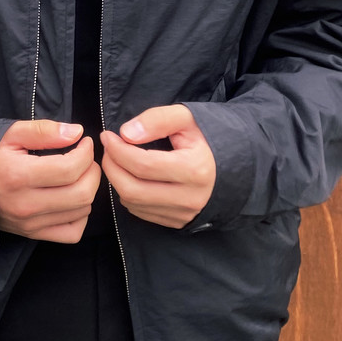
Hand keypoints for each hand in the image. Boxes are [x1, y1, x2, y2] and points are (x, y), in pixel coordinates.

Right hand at [0, 121, 101, 242]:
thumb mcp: (10, 135)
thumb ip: (44, 131)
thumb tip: (77, 132)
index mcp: (18, 175)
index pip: (70, 168)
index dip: (86, 152)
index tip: (83, 142)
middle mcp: (26, 204)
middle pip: (82, 193)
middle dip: (92, 171)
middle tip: (85, 159)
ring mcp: (30, 223)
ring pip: (82, 211)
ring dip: (88, 190)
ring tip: (77, 175)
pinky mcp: (32, 234)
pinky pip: (72, 232)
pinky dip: (80, 216)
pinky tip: (71, 200)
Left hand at [100, 105, 214, 228]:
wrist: (233, 166)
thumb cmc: (206, 139)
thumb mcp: (187, 118)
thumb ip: (158, 119)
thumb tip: (126, 133)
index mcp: (195, 170)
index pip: (142, 164)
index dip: (117, 149)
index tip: (108, 136)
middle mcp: (189, 198)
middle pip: (132, 189)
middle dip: (112, 167)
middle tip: (109, 149)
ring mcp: (183, 214)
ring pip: (133, 202)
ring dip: (117, 180)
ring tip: (118, 160)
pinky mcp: (177, 222)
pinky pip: (140, 212)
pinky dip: (128, 193)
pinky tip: (131, 176)